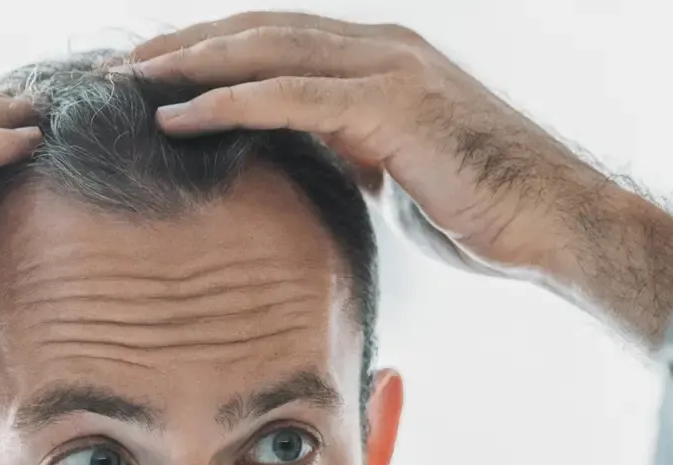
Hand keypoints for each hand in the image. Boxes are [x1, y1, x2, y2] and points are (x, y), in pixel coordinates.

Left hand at [129, 13, 610, 282]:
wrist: (556, 224)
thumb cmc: (488, 208)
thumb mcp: (403, 173)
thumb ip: (359, 153)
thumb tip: (325, 168)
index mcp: (381, 60)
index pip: (277, 40)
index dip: (211, 50)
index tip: (151, 73)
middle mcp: (382, 48)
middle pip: (259, 31)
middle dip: (183, 46)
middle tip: (115, 69)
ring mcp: (388, 69)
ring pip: (266, 51)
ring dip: (189, 65)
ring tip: (126, 84)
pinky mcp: (391, 105)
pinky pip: (290, 97)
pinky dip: (228, 102)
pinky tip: (178, 118)